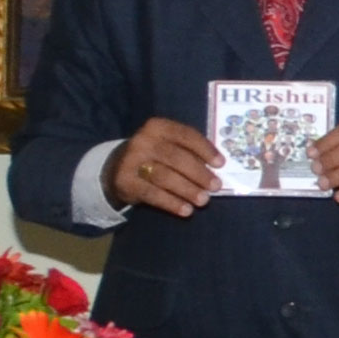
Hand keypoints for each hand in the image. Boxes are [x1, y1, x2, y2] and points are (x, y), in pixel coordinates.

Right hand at [107, 117, 224, 217]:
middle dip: (199, 173)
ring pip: (165, 177)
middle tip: (216, 186)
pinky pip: (152, 194)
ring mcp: (131, 161)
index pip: (186, 135)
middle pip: (176, 158)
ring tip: (204, 200)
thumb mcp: (170, 145)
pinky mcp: (125, 181)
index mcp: (158, 127)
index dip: (205, 149)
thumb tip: (216, 169)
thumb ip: (190, 151)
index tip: (221, 164)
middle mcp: (143, 141)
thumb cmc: (156, 156)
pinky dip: (171, 203)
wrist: (117, 168)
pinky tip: (186, 210)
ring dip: (187, 190)